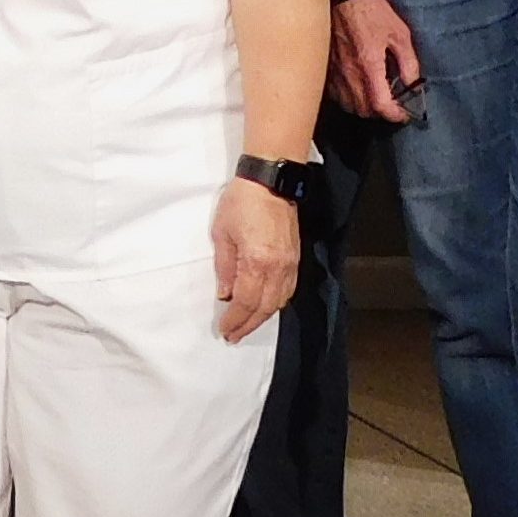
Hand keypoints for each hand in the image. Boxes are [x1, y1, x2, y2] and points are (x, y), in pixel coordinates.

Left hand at [215, 177, 301, 341]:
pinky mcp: (295, 258)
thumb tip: (225, 293)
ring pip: (279, 301)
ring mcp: (290, 264)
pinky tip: (265, 305)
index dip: (235, 320)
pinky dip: (275, 302)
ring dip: (263, 316)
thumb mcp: (222, 233)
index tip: (225, 330)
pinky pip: (288, 289)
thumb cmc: (241, 203)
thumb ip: (224, 267)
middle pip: (265, 308)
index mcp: (257, 262)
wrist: (270, 181)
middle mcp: (278, 268)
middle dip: (248, 324)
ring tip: (246, 324)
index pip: (246, 302)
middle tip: (233, 335)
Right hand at [331, 0, 421, 123]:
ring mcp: (334, 72)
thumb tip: (413, 84)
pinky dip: (348, 98)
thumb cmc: (371, 11)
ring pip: (348, 105)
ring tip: (374, 97)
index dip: (395, 115)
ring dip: (363, 108)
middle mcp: (349, 73)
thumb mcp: (399, 33)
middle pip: (364, 111)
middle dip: (380, 113)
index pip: (381, 105)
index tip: (404, 113)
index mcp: (369, 65)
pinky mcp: (325, 67)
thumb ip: (408, 62)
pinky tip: (356, 88)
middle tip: (392, 104)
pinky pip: (335, 94)